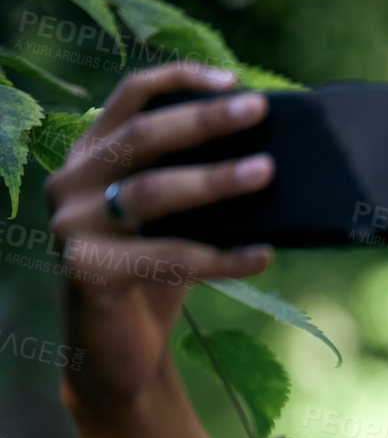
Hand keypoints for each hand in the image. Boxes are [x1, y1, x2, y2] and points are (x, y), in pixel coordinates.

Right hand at [45, 61, 276, 411]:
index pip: (128, 100)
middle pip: (142, 139)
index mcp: (90, 160)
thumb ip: (192, 188)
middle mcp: (71, 184)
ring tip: (267, 172)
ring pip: (152, 193)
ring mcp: (73, 227)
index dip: (177, 81)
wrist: (117, 357)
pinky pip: (167, 256)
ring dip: (215, 180)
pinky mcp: (88, 271)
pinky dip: (222, 258)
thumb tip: (266, 159)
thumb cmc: (153, 281)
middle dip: (204, 121)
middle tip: (258, 111)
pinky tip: (263, 257)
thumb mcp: (172, 224)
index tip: (232, 80)